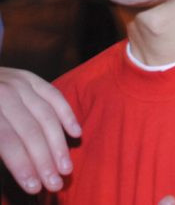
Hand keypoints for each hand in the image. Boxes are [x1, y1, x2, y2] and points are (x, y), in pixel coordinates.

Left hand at [0, 68, 80, 193]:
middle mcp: (3, 93)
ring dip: (59, 144)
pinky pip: (55, 95)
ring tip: (66, 168)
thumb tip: (14, 166)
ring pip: (46, 115)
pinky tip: (76, 134)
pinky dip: (67, 114)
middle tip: (55, 183)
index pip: (7, 140)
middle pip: (30, 130)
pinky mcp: (31, 78)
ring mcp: (19, 83)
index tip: (34, 187)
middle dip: (44, 160)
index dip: (22, 165)